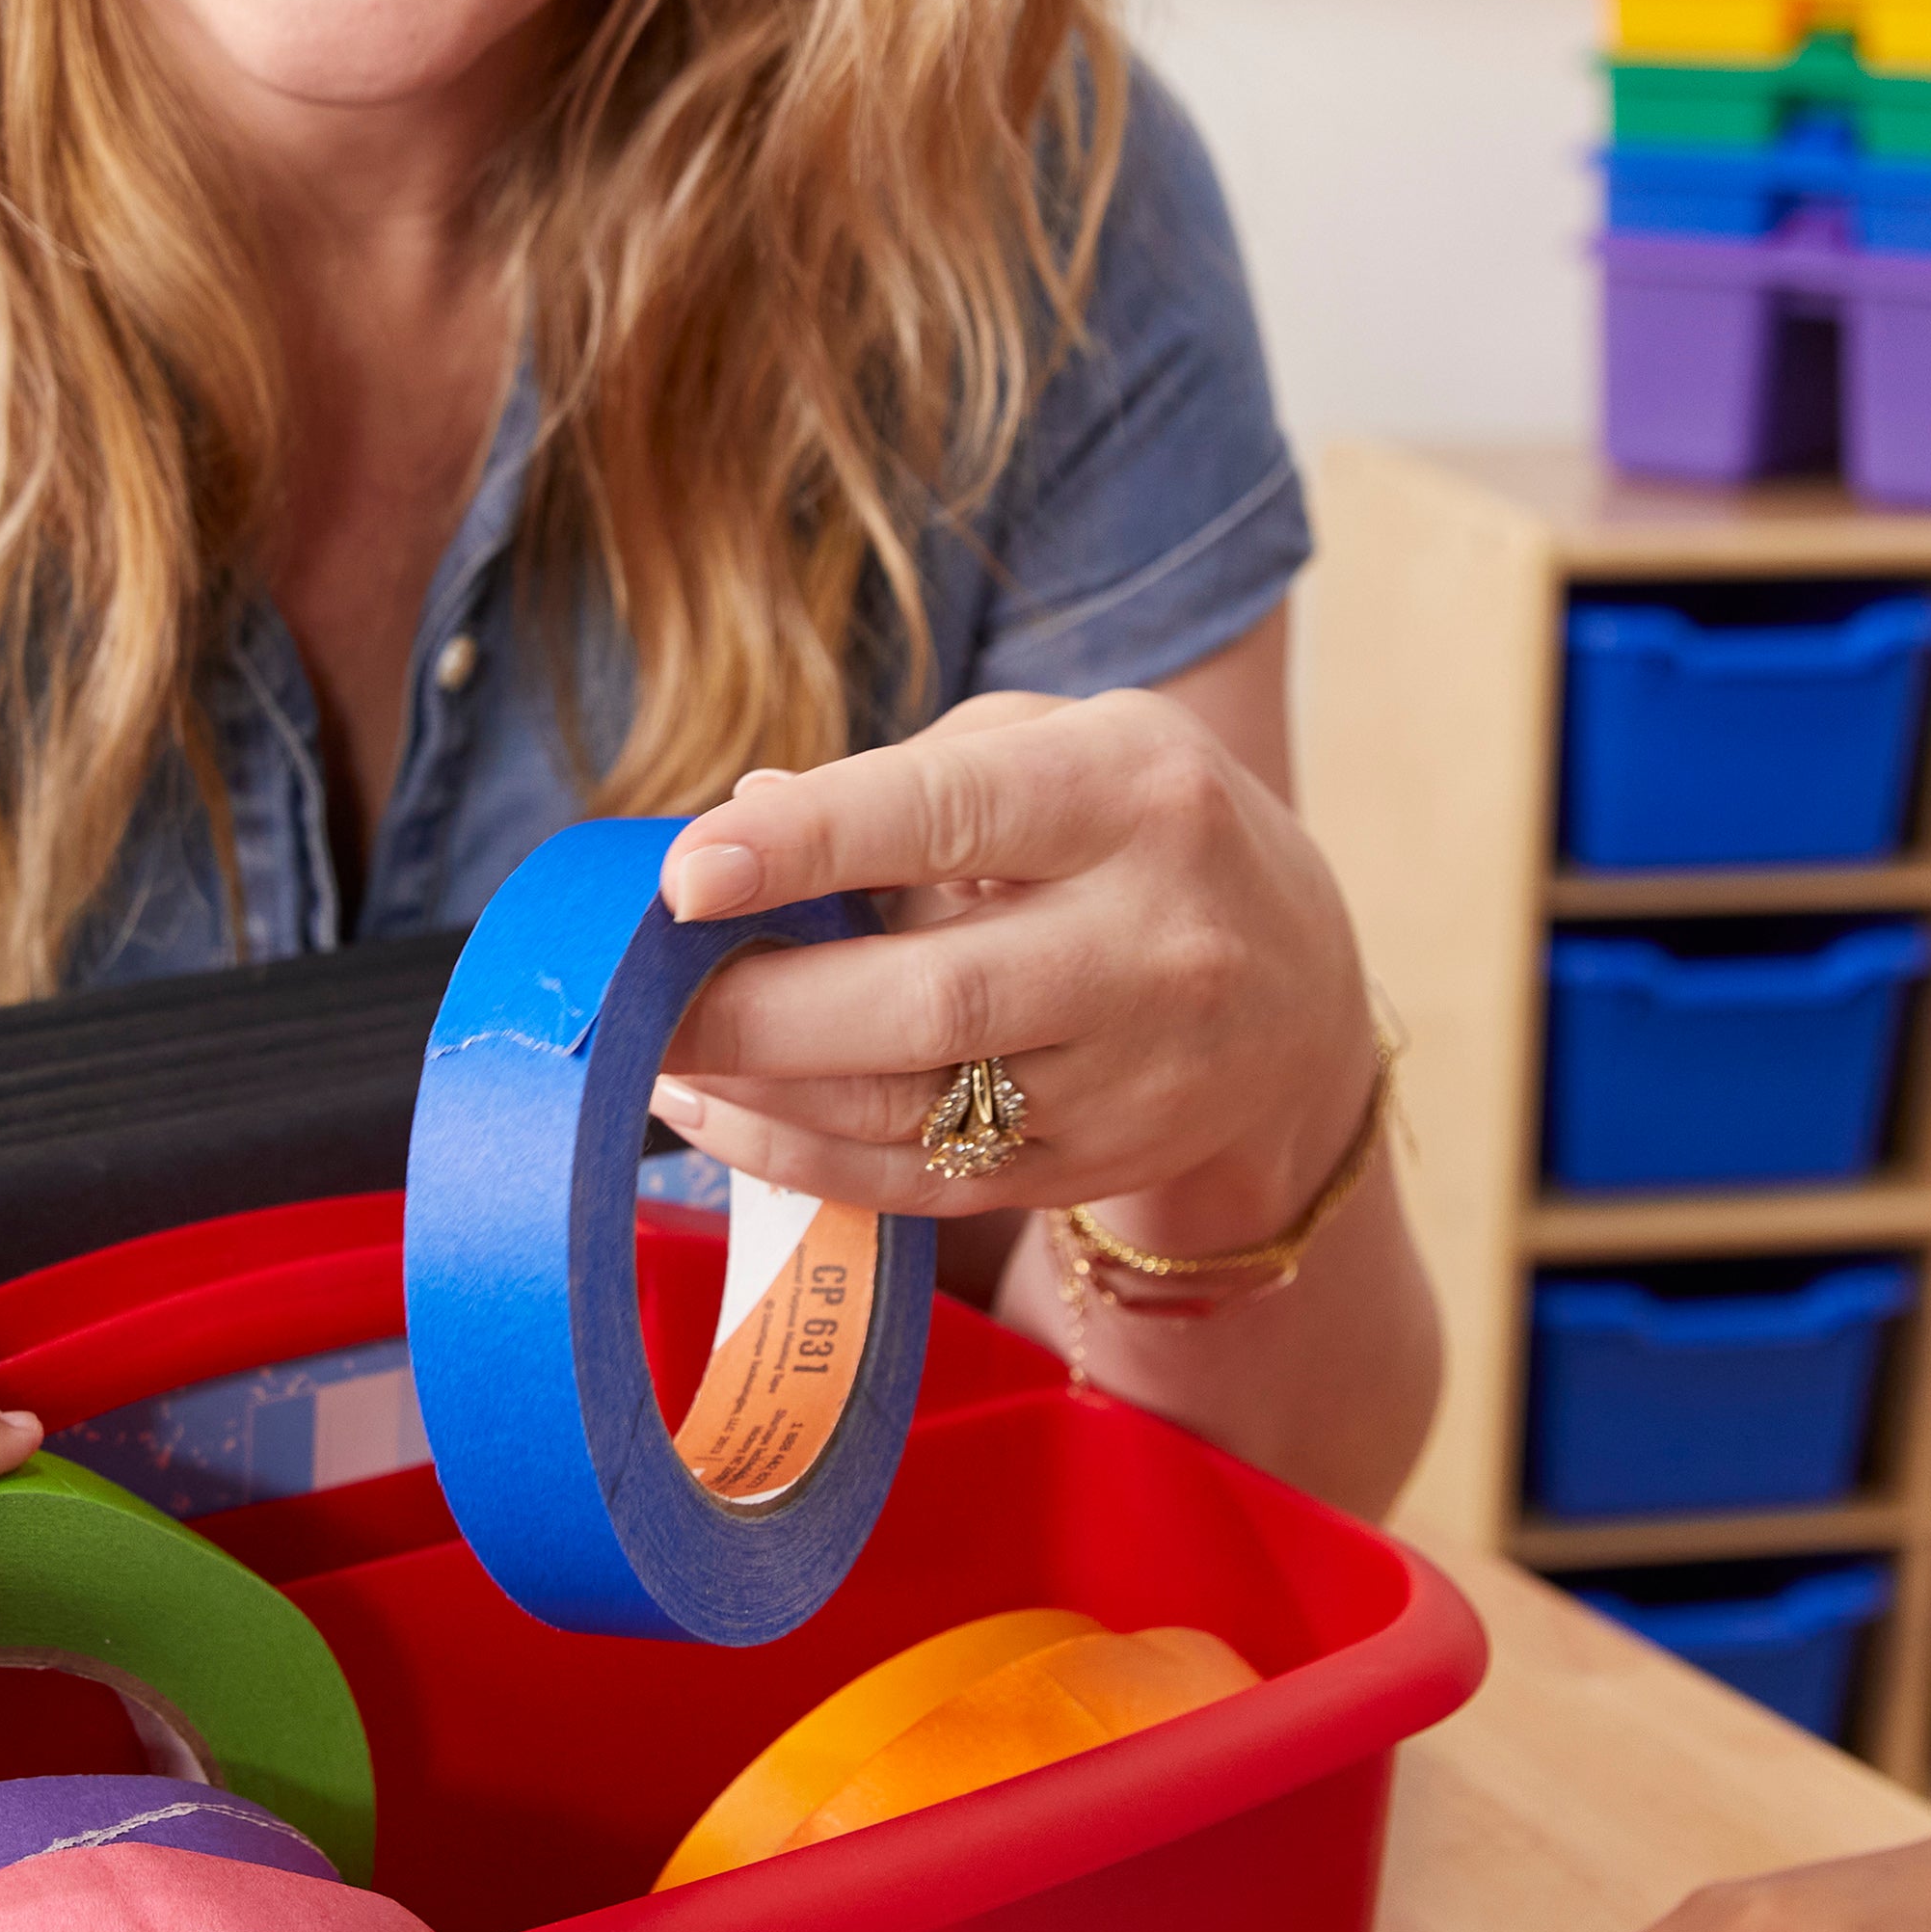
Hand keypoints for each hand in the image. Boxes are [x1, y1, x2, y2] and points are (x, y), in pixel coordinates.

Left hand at [647, 690, 1378, 1249]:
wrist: (1301, 981)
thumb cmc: (1131, 827)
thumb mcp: (1052, 748)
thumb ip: (898, 779)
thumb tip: (732, 821)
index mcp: (1131, 795)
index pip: (952, 815)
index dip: (810, 844)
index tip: (685, 873)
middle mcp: (1152, 941)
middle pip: (934, 997)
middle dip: (757, 1007)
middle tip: (629, 1001)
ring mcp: (1136, 1074)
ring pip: (917, 1107)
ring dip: (758, 1089)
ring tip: (648, 1055)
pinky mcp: (1097, 1167)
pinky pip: (922, 1183)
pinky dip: (800, 1159)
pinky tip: (714, 1117)